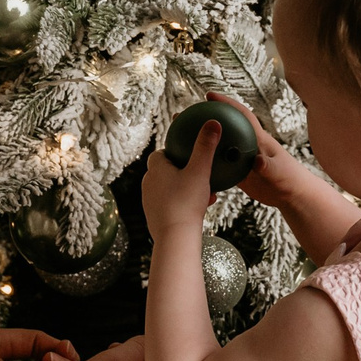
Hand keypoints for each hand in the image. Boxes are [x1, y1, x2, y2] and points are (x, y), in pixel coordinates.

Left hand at [142, 121, 218, 242]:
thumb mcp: (200, 171)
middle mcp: (148, 184)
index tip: (188, 154)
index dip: (173, 152)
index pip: (160, 154)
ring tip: (205, 193)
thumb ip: (205, 146)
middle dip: (183, 172)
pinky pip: (171, 205)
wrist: (175, 237)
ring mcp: (149, 202)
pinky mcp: (154, 218)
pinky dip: (184, 204)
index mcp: (155, 169)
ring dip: (186, 189)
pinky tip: (201, 208)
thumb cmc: (186, 202)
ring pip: (170, 190)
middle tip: (200, 174)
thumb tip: (213, 123)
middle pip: (166, 172)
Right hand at [197, 90, 360, 262]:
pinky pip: (218, 165)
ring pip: (218, 145)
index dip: (227, 103)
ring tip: (180, 136)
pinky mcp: (238, 172)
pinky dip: (206, 163)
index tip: (209, 95)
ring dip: (202, 140)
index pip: (241, 115)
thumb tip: (256, 162)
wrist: (291, 195)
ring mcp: (241, 158)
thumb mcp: (279, 173)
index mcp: (258, 138)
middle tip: (186, 113)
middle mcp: (247, 144)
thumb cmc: (289, 179)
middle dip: (207, 118)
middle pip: (224, 127)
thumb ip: (267, 167)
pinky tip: (189, 166)